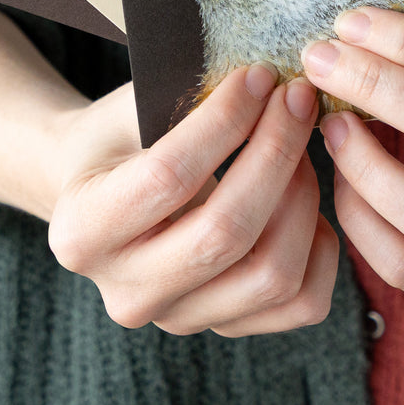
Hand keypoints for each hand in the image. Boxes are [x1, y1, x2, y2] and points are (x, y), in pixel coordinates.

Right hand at [45, 64, 338, 335]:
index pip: (168, 177)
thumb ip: (185, 96)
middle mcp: (125, 292)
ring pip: (272, 274)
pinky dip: (320, 246)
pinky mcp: (225, 328)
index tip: (259, 76)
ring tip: (301, 145)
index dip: (225, 121)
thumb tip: (269, 79)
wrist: (98, 194)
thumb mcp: (129, 107)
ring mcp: (178, 318)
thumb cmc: (117, 139)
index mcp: (82, 232)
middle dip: (276, 153)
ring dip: (303, 197)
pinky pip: (301, 302)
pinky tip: (306, 199)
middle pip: (226, 233)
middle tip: (297, 99)